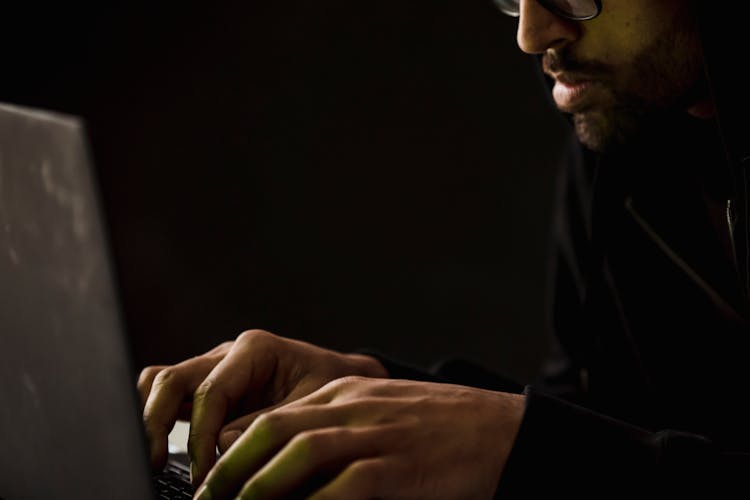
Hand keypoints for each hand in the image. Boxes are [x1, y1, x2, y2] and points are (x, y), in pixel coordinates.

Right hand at [137, 330, 387, 484]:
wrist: (347, 380)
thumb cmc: (334, 387)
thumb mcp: (312, 404)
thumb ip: (267, 422)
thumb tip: (220, 444)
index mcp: (255, 349)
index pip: (210, 392)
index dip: (200, 436)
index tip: (204, 474)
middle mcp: (228, 354)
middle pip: (170, 380)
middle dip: (156, 423)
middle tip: (153, 464)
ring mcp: (214, 369)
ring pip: (161, 382)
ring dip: (152, 418)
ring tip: (152, 458)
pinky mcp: (208, 388)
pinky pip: (172, 395)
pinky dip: (162, 418)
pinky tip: (166, 450)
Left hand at [193, 376, 525, 499]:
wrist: (499, 430)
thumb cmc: (436, 429)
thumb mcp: (378, 416)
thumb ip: (334, 429)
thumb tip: (284, 467)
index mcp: (344, 394)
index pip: (271, 416)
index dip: (230, 450)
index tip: (207, 482)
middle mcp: (352, 407)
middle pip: (273, 429)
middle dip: (230, 469)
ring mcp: (376, 434)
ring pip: (300, 451)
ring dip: (258, 487)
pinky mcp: (400, 466)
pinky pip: (346, 486)